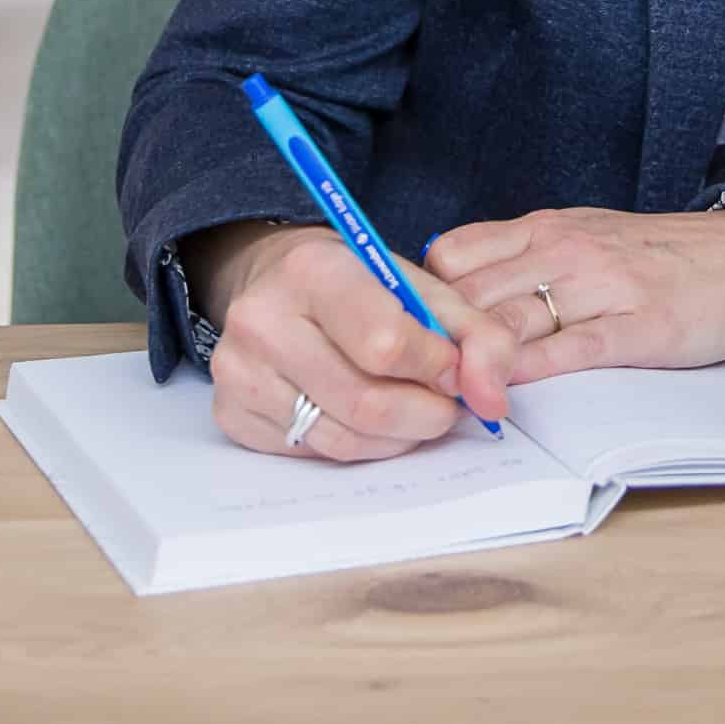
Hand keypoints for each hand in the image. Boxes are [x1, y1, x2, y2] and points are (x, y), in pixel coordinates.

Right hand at [186, 221, 517, 461]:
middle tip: (447, 405)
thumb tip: (493, 400)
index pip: (386, 343)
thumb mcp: (422, 286)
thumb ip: (476, 333)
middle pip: (365, 402)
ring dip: (398, 437)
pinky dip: (358, 446)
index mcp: (313, 270)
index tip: (458, 369)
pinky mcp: (231, 415)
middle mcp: (262, 320)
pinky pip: (313, 454)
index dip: (437, 367)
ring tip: (416, 410)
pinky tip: (371, 417)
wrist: (279, 283)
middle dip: (426, 413)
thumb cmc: (359, 283)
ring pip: (341, 439)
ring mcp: (238, 373)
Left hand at [421, 206, 724, 382]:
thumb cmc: (659, 256)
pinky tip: (501, 397)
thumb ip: (522, 260)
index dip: (417, 300)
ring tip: (437, 402)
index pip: (453, 255)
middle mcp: (566, 249)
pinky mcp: (639, 326)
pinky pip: (569, 349)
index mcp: (547, 227)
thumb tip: (448, 299)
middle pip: (469, 294)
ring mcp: (602, 286)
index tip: (399, 339)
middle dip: (429, 343)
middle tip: (401, 387)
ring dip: (466, 364)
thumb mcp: (583, 237)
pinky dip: (528, 374)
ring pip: (508, 321)